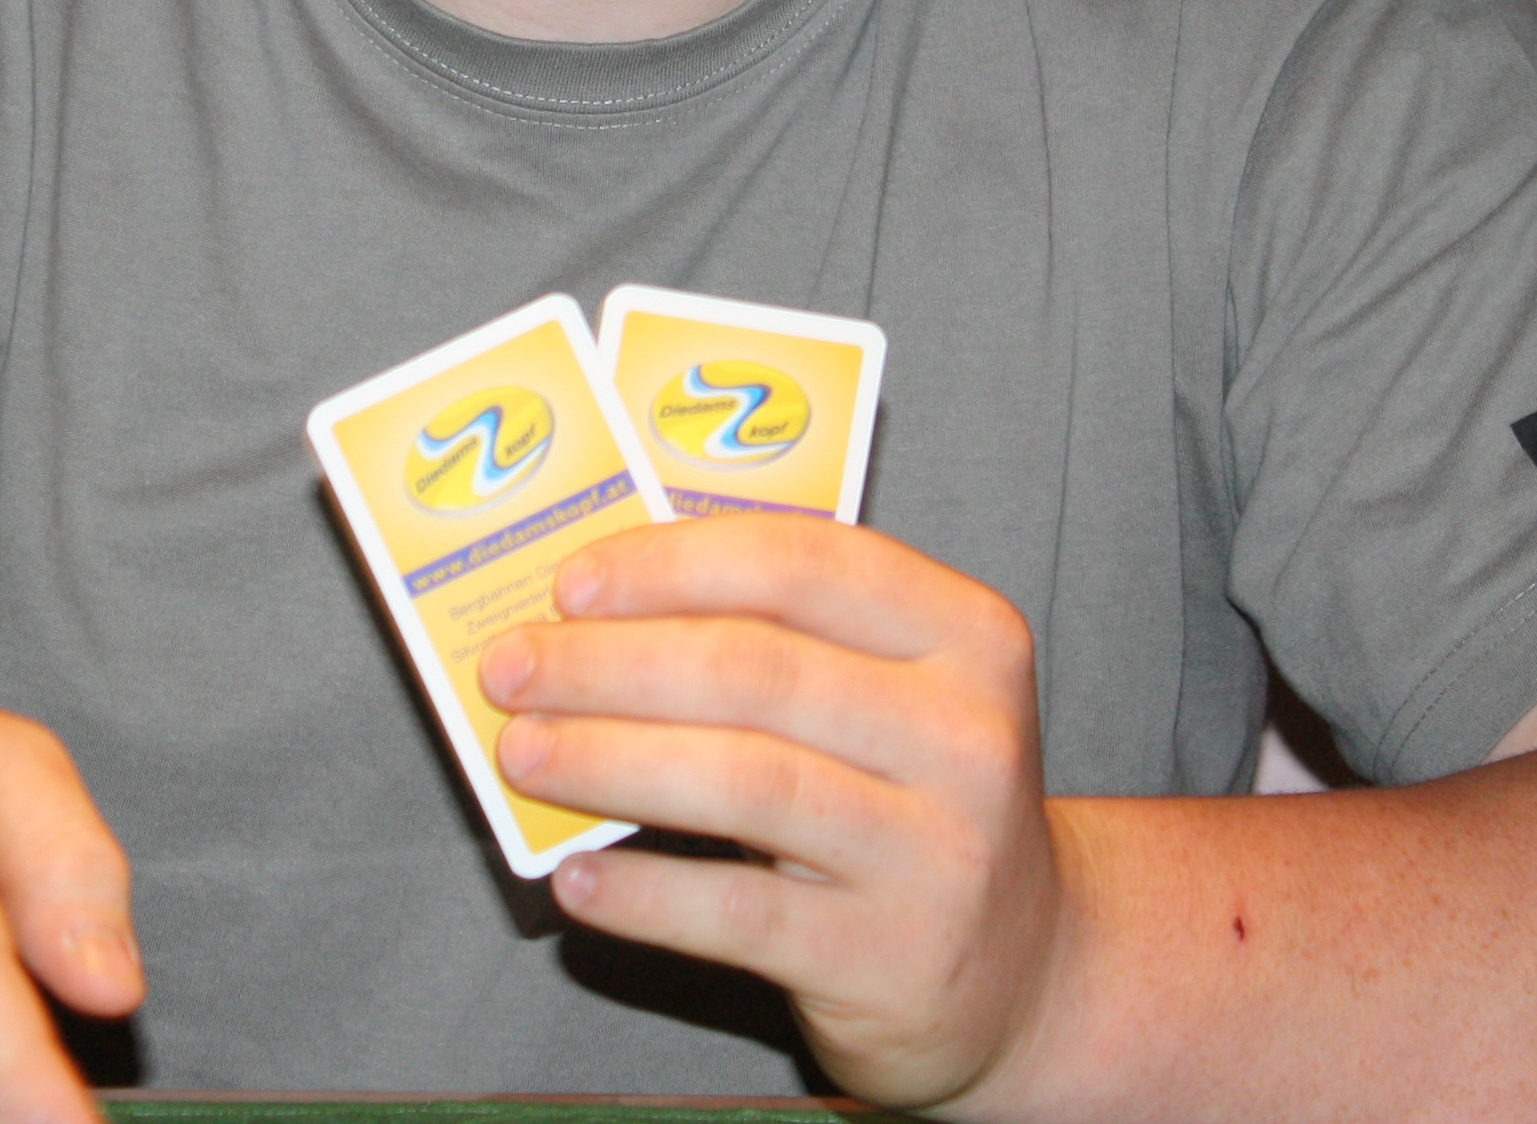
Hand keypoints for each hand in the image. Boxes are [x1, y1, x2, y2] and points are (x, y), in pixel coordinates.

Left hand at [478, 517, 1065, 1113]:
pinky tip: (577, 875)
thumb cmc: (914, 805)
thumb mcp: (891, 699)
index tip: (570, 582)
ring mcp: (938, 854)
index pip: (804, 563)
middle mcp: (967, 737)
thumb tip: (597, 610)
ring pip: (743, 782)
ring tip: (524, 753)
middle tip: (513, 667)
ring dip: (609, 759)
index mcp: (968, 637)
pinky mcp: (890, 958)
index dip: (672, 564)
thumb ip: (782, 640)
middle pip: (755, 671)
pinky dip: (642, 891)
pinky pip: (737, 913)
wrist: (1022, 973)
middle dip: (610, 663)